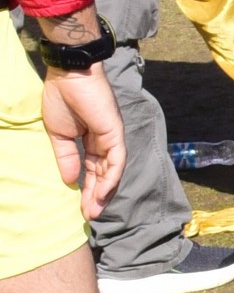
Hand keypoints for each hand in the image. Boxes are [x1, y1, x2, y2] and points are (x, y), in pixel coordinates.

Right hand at [41, 66, 123, 213]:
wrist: (68, 76)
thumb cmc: (61, 99)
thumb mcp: (59, 135)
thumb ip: (66, 158)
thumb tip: (68, 181)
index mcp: (91, 141)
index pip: (92, 170)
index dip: (87, 189)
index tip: (80, 208)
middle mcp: (104, 141)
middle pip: (103, 174)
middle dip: (96, 196)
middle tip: (89, 216)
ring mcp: (111, 137)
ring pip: (111, 171)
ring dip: (103, 192)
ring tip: (93, 211)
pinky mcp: (115, 133)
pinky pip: (116, 160)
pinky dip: (110, 177)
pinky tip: (102, 193)